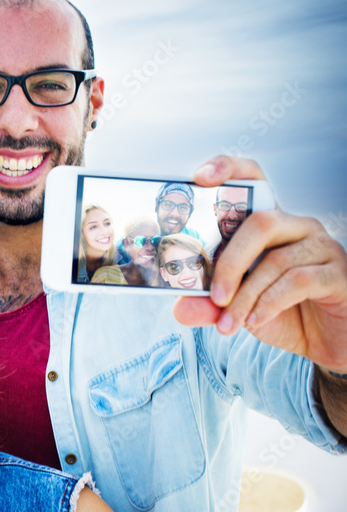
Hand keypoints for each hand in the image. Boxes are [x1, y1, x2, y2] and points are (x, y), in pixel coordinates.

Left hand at [174, 156, 346, 371]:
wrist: (326, 341)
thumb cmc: (283, 313)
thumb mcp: (238, 310)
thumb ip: (208, 306)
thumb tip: (181, 308)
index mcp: (268, 226)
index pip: (253, 180)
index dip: (228, 170)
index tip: (200, 178)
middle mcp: (297, 227)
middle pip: (259, 222)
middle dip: (229, 263)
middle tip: (214, 296)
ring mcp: (321, 247)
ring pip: (275, 259)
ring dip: (246, 296)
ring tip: (229, 322)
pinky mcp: (339, 272)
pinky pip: (299, 280)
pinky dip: (270, 303)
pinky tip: (257, 320)